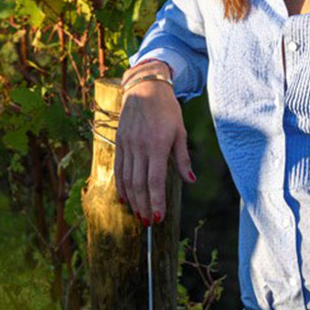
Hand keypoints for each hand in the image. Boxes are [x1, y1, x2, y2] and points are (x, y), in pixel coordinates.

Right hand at [113, 60, 194, 225]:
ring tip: (138, 214)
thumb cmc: (167, 109)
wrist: (145, 86)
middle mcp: (140, 147)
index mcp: (157, 145)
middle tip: (148, 223)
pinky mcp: (119, 142)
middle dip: (143, 206)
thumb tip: (191, 180)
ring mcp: (127, 144)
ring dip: (132, 200)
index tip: (158, 218)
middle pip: (138, 184)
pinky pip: (118, 168)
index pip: (155, 180)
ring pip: (126, 179)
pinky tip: (124, 198)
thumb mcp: (180, 132)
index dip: (156, 201)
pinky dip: (120, 186)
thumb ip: (182, 159)